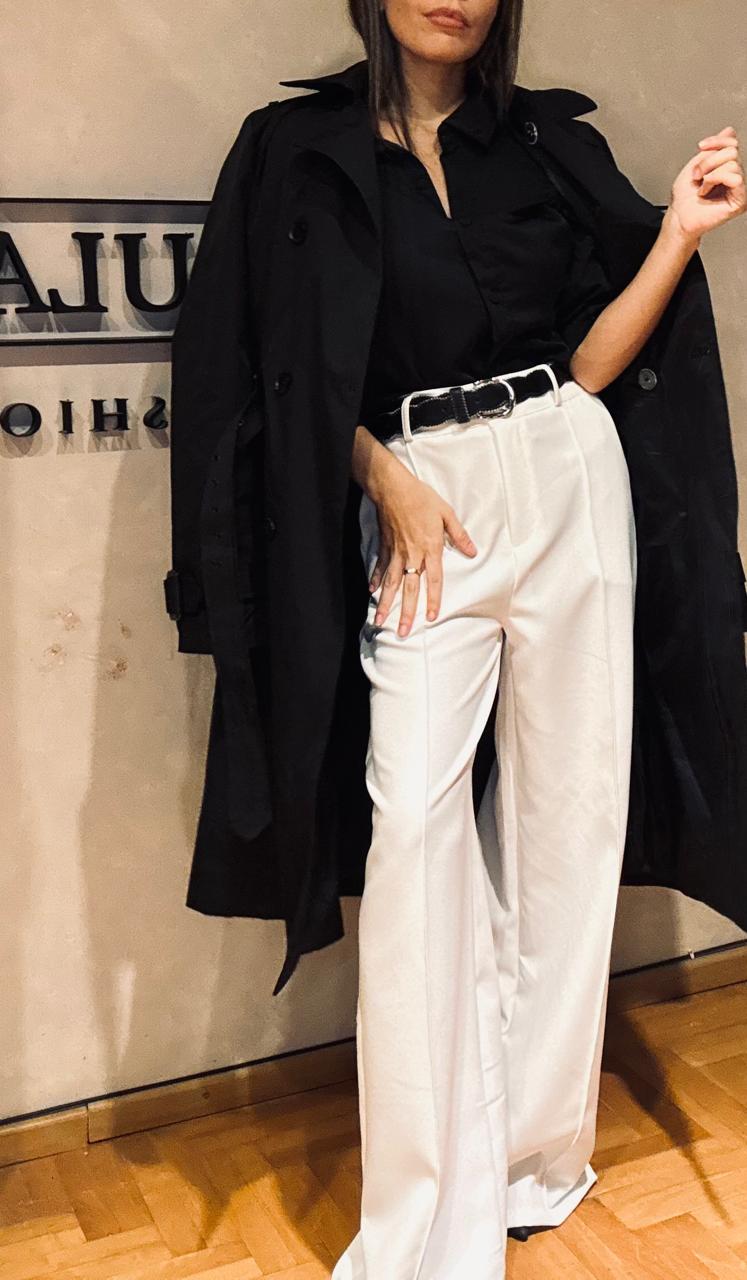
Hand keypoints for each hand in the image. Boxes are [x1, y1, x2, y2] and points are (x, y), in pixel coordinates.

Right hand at [369, 464, 476, 636]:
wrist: (393, 487)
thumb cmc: (421, 498)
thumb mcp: (446, 513)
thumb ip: (459, 535)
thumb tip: (473, 552)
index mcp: (430, 548)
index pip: (433, 580)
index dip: (433, 600)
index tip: (432, 617)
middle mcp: (412, 555)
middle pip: (409, 589)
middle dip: (406, 613)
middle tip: (403, 632)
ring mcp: (396, 552)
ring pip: (391, 583)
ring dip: (386, 604)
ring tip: (380, 621)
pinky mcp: (385, 546)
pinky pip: (380, 567)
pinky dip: (375, 580)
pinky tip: (372, 592)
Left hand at [668, 125, 745, 242]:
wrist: (678, 217)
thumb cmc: (684, 198)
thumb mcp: (696, 163)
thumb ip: (714, 147)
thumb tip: (729, 131)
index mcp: (726, 168)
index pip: (732, 143)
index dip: (716, 141)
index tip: (701, 146)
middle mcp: (734, 177)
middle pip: (732, 150)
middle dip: (709, 161)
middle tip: (697, 176)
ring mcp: (738, 189)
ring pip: (733, 163)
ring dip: (709, 173)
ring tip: (702, 186)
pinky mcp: (740, 200)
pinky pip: (736, 178)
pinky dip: (716, 180)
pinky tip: (707, 191)